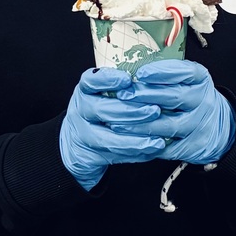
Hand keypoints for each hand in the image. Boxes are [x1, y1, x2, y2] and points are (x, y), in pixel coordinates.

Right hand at [60, 67, 166, 189]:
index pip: (91, 81)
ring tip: (158, 139)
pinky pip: (114, 155)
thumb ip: (124, 87)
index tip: (127, 79)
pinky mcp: (90, 155)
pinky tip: (152, 150)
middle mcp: (80, 110)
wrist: (78, 143)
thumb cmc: (100, 110)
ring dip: (135, 139)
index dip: (108, 79)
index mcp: (85, 90)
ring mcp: (83, 134)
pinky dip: (136, 153)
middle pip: (102, 109)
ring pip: (108, 138)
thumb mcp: (105, 93)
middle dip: (131, 111)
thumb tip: (155, 80)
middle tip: (155, 110)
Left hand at [115, 60, 235, 163]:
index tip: (140, 73)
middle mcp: (203, 101)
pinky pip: (168, 147)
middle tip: (123, 95)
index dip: (161, 72)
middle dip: (145, 96)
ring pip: (169, 125)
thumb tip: (130, 73)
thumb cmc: (192, 98)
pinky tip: (131, 141)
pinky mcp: (194, 146)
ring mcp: (199, 125)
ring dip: (142, 124)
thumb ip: (165, 75)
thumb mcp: (187, 80)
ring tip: (119, 122)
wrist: (218, 126)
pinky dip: (148, 145)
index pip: (184, 72)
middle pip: (174, 97)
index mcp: (200, 79)